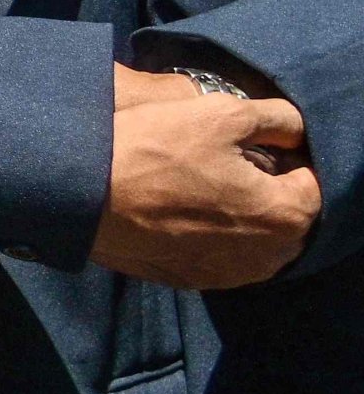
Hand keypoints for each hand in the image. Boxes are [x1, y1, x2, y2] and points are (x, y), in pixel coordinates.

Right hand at [96, 65, 320, 287]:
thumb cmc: (153, 149)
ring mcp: (229, 275)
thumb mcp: (222, 113)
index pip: (315, 182)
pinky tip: (183, 209)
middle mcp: (268, 257)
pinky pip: (221, 255)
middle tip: (229, 159)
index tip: (260, 140)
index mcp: (285, 214)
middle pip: (288, 215)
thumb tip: (296, 131)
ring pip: (256, 240)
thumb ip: (277, 119)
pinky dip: (214, 235)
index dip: (290, 156)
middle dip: (270, 188)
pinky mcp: (192, 280)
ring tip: (204, 184)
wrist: (79, 193)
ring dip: (243, 214)